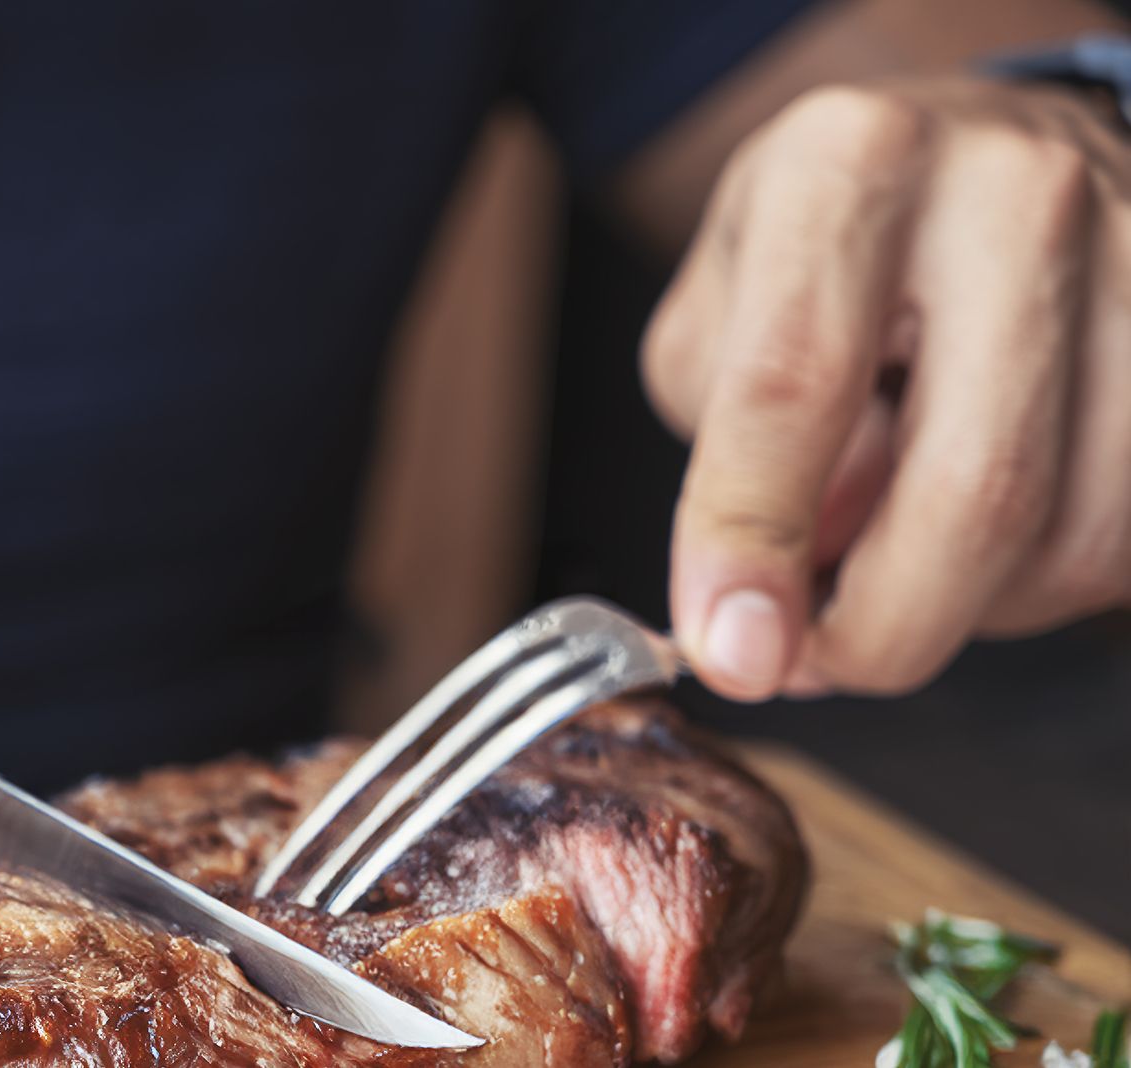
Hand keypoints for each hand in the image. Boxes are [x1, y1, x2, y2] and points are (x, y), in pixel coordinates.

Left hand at [645, 77, 1129, 699]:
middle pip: (975, 487)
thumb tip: (778, 605)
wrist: (985, 151)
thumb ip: (731, 453)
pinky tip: (987, 539)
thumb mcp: (721, 309)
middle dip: (883, 628)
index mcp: (855, 164)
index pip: (795, 388)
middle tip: (813, 663)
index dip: (751, 541)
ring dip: (969, 608)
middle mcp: (1016, 192)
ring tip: (900, 563)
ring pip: (1074, 536)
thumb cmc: (833, 245)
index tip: (729, 651)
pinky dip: (1043, 584)